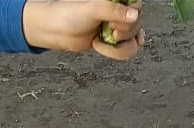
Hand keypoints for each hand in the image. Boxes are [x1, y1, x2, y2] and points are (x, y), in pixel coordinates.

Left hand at [22, 0, 143, 56]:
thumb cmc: (69, 14)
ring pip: (134, 40)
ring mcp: (117, 27)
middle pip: (137, 25)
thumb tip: (135, 15)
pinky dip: (116, 52)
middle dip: (123, 32)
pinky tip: (103, 45)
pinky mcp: (114, 41)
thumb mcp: (93, 9)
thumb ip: (114, 10)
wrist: (56, 31)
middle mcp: (119, 11)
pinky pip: (127, 50)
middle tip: (108, 29)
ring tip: (104, 38)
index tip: (114, 21)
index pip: (137, 7)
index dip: (130, 17)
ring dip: (119, 45)